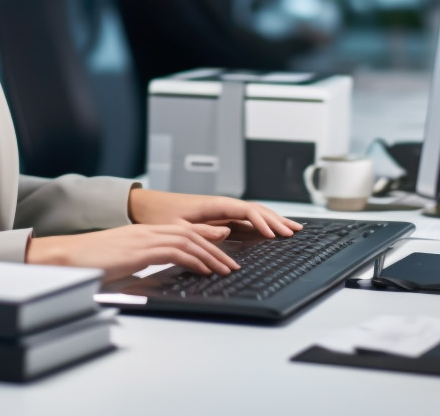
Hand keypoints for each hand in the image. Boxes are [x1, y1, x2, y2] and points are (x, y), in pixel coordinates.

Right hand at [26, 222, 240, 279]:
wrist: (65, 257)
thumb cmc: (86, 263)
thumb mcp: (118, 262)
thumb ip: (136, 263)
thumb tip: (148, 274)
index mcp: (140, 232)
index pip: (180, 230)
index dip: (204, 237)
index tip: (220, 247)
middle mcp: (145, 230)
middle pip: (190, 233)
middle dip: (215, 248)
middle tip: (231, 263)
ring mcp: (142, 238)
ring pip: (187, 241)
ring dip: (210, 255)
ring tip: (225, 269)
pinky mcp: (139, 250)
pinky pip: (175, 252)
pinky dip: (194, 260)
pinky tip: (204, 270)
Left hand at [127, 188, 302, 238]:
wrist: (144, 207)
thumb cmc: (158, 215)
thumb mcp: (177, 227)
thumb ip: (201, 231)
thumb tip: (227, 232)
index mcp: (212, 204)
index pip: (245, 210)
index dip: (262, 221)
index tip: (274, 234)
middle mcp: (219, 205)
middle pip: (255, 210)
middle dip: (276, 220)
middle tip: (295, 231)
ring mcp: (220, 211)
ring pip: (252, 214)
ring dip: (272, 221)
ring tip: (292, 229)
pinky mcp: (218, 219)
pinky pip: (244, 221)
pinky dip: (260, 225)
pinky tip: (271, 231)